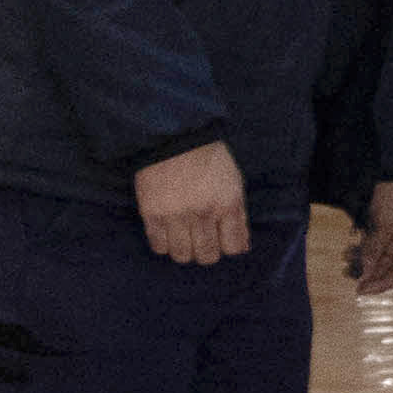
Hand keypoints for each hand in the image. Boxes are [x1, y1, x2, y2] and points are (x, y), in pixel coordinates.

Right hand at [136, 140, 248, 265]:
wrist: (174, 137)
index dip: (228, 248)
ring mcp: (176, 215)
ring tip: (183, 239)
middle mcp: (203, 214)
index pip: (233, 248)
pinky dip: (164, 245)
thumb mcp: (234, 184)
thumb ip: (238, 216)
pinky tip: (167, 234)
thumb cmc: (209, 159)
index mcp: (227, 206)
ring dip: (184, 251)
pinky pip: (158, 245)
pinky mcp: (151, 213)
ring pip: (182, 255)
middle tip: (201, 242)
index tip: (222, 241)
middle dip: (206, 253)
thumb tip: (241, 247)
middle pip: (207, 255)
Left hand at [353, 182, 392, 297]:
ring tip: (347, 261)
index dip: (383, 285)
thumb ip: (375, 248)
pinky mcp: (389, 232)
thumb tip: (364, 272)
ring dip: (364, 263)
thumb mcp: (385, 224)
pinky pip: (376, 247)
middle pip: (391, 269)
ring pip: (381, 259)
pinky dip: (364, 251)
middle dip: (370, 274)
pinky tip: (350, 252)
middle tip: (350, 278)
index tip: (363, 290)